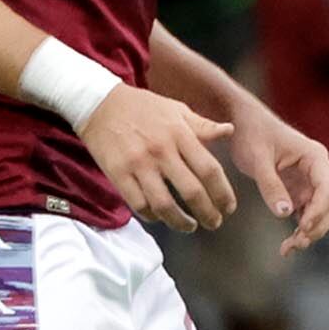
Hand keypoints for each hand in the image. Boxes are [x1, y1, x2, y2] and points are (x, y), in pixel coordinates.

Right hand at [83, 84, 236, 231]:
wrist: (98, 103)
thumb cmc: (142, 107)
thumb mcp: (175, 109)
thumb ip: (202, 125)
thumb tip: (229, 130)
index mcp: (179, 133)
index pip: (209, 170)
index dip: (223, 193)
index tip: (228, 207)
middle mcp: (161, 150)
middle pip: (191, 191)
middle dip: (208, 214)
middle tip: (214, 223)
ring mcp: (138, 164)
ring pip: (164, 205)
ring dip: (181, 222)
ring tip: (190, 226)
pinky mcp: (118, 174)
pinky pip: (139, 204)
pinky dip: (153, 216)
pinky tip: (161, 217)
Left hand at [229, 101, 328, 257]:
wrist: (242, 124)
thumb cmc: (252, 134)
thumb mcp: (257, 159)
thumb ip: (270, 185)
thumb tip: (284, 214)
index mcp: (315, 157)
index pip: (326, 187)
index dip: (318, 210)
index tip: (303, 227)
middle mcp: (318, 170)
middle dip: (317, 226)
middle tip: (297, 243)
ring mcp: (310, 182)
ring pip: (321, 214)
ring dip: (310, 232)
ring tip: (289, 248)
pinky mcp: (298, 192)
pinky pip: (306, 215)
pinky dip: (300, 230)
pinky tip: (287, 246)